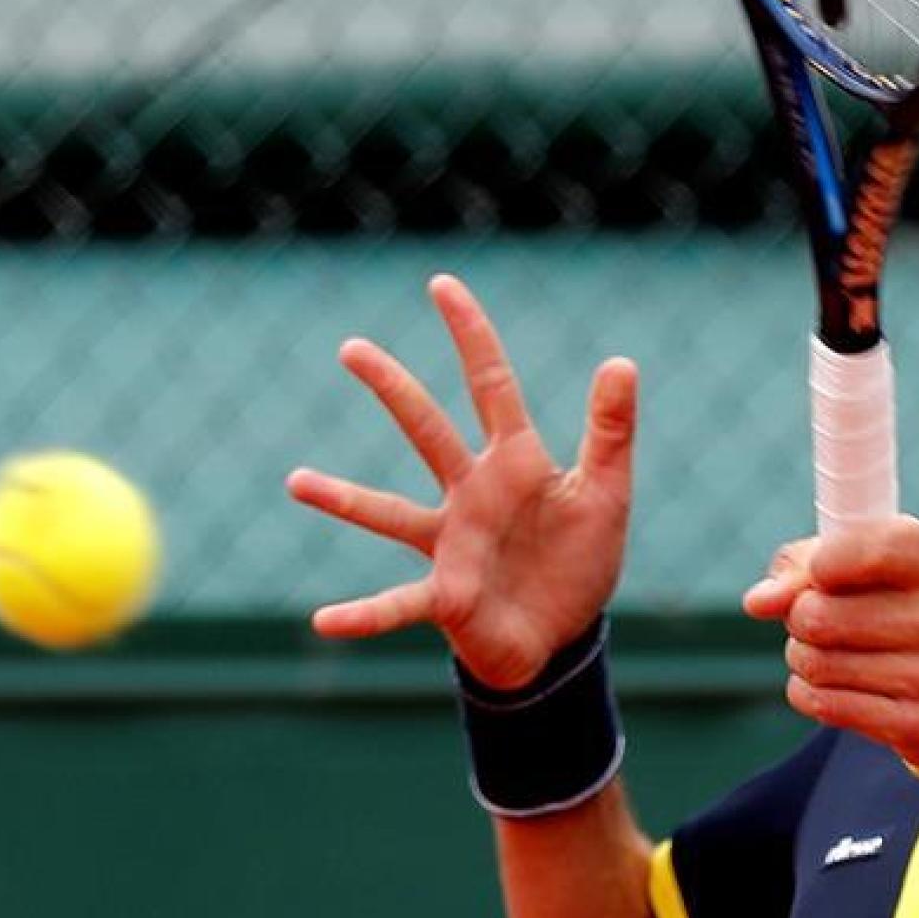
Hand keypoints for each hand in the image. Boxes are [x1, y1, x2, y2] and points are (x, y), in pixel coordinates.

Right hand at [287, 274, 635, 689]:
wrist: (565, 633)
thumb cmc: (579, 559)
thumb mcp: (607, 491)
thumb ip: (610, 431)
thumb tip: (621, 361)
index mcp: (515, 462)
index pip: (491, 385)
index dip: (470, 336)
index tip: (441, 284)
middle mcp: (472, 494)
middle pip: (426, 430)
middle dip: (393, 389)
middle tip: (353, 347)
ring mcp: (451, 543)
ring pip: (388, 513)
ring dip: (343, 498)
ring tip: (296, 481)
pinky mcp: (445, 595)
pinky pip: (396, 604)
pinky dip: (363, 615)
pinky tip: (324, 621)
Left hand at [742, 517, 918, 773]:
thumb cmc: (912, 613)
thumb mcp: (883, 572)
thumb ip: (811, 566)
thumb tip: (758, 601)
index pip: (864, 549)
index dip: (819, 565)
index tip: (819, 576)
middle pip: (818, 614)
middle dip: (799, 619)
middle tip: (817, 623)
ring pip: (816, 663)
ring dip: (803, 659)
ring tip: (828, 656)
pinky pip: (825, 704)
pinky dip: (810, 694)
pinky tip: (833, 688)